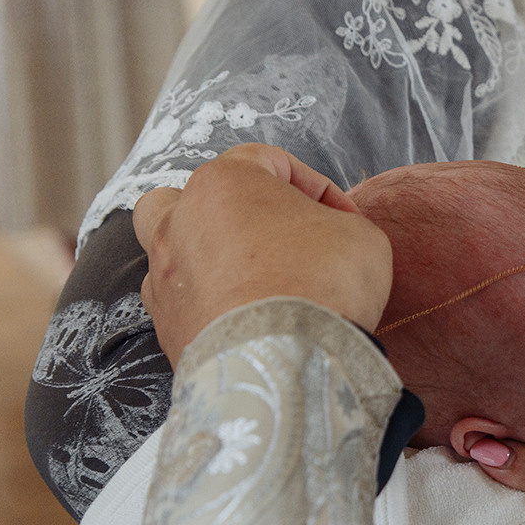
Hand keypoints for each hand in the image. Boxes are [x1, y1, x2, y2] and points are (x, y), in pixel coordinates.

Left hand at [132, 144, 392, 362]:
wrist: (282, 362)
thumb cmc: (321, 284)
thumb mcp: (360, 235)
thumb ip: (340, 223)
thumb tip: (329, 239)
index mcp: (222, 182)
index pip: (270, 162)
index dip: (319, 188)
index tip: (345, 219)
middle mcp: (177, 221)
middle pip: (195, 197)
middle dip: (235, 210)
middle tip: (275, 236)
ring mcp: (164, 276)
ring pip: (175, 250)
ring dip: (213, 259)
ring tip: (254, 282)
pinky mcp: (164, 326)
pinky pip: (183, 304)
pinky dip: (210, 307)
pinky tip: (243, 321)